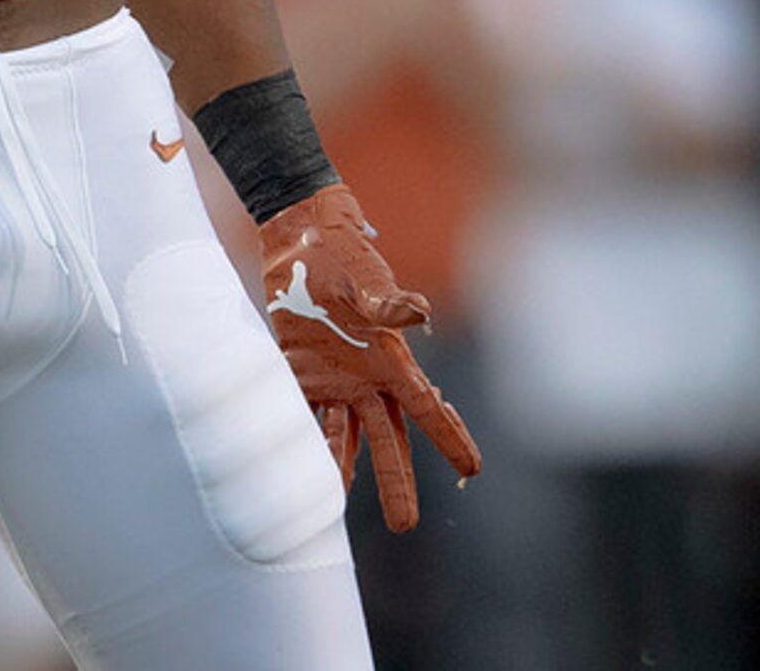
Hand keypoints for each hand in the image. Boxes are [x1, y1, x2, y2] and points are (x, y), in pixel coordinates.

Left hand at [261, 183, 480, 530]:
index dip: (449, 438)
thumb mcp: (364, 278)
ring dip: (343, 470)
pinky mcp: (300, 370)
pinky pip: (301, 413)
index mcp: (391, 358)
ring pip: (343, 436)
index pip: (427, 407)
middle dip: (396, 482)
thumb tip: (418, 312)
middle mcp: (366, 378)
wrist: (302, 240)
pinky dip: (299, 439)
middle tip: (405, 525)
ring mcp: (333, 378)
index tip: (471, 471)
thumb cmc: (343, 255)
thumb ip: (385, 301)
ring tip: (335, 508)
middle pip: (386, 439)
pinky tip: (295, 470)